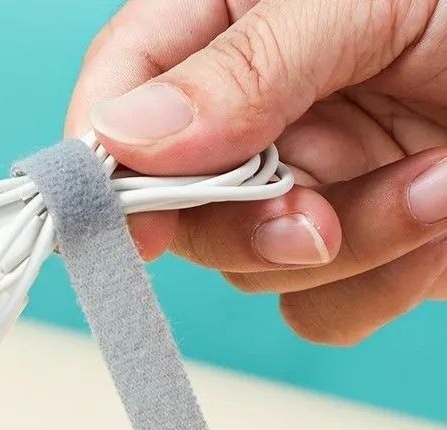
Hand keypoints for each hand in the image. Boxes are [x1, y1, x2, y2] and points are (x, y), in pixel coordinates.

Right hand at [66, 0, 446, 344]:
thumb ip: (242, 67)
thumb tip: (121, 138)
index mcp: (230, 24)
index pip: (121, 91)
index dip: (107, 162)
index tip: (133, 218)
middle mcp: (252, 116)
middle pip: (176, 207)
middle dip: (243, 223)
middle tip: (311, 218)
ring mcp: (299, 188)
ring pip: (250, 268)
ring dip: (347, 242)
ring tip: (443, 181)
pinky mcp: (352, 250)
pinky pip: (316, 310)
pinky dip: (378, 287)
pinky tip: (443, 223)